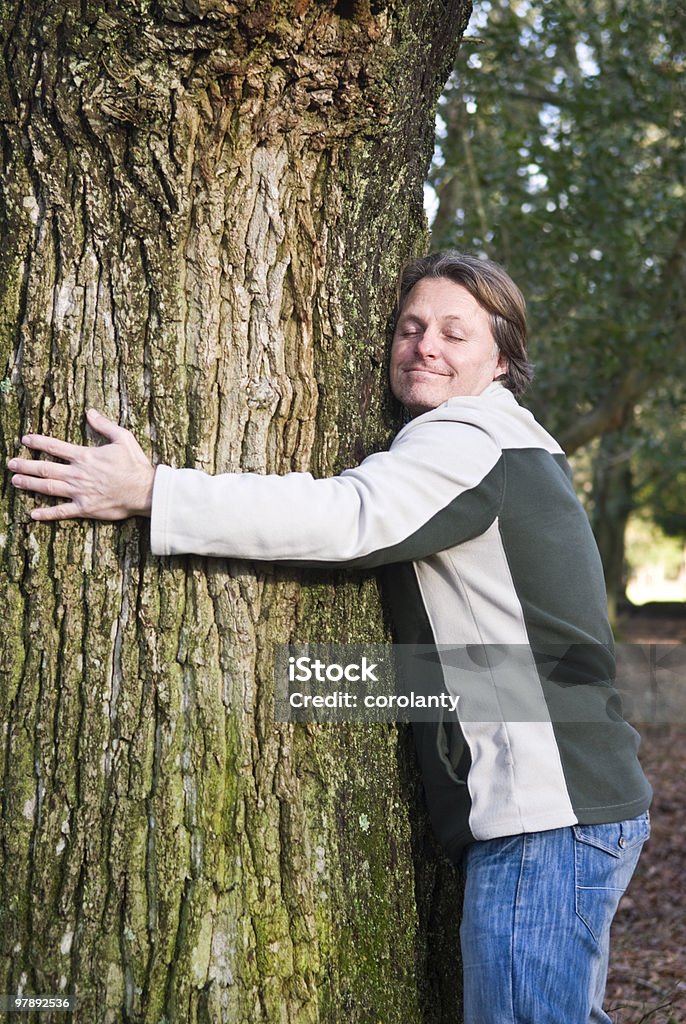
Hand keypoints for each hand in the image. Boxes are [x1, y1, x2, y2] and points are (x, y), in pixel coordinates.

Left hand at [7, 408, 154, 521]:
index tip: (24, 440)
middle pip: (45, 468)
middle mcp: (77, 474)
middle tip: (11, 463)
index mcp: (85, 456)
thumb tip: (90, 412)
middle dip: (25, 465)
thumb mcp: (123, 438)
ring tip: (15, 481)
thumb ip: (104, 425)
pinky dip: (46, 514)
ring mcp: (79, 492)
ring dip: (29, 484)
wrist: (145, 490)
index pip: (54, 447)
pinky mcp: (85, 508)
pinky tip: (32, 514)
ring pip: (48, 487)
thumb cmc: (135, 464)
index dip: (37, 442)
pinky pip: (61, 512)